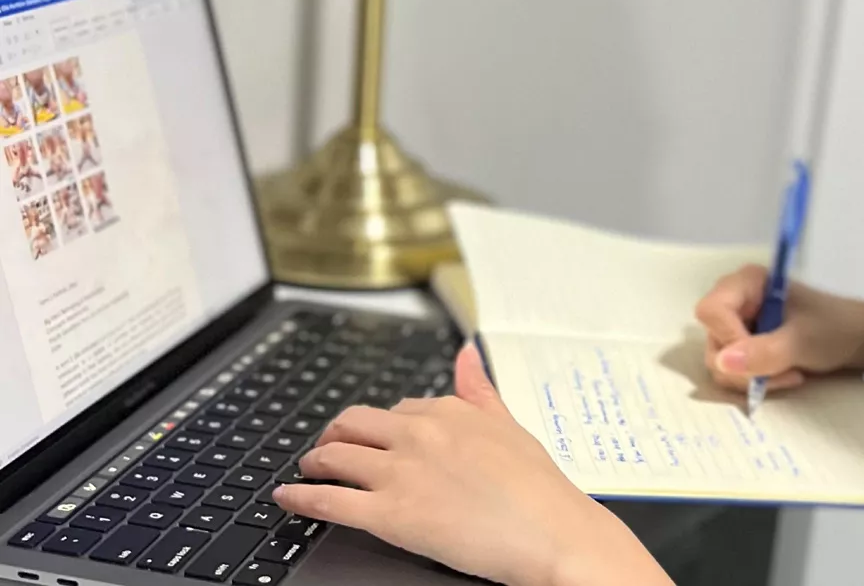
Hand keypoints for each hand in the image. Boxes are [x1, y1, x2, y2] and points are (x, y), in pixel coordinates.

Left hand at [273, 345, 670, 585]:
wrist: (552, 533)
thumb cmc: (540, 490)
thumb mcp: (511, 426)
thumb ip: (480, 390)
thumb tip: (467, 353)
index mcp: (448, 411)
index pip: (396, 409)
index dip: (380, 426)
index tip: (373, 436)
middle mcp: (419, 433)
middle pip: (353, 424)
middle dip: (335, 435)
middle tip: (329, 450)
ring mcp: (401, 472)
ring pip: (334, 456)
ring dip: (313, 462)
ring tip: (307, 471)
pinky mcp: (388, 514)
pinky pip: (328, 500)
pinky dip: (300, 497)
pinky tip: (288, 498)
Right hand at [695, 265, 863, 392]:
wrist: (860, 340)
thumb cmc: (836, 328)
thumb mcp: (802, 341)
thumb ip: (763, 352)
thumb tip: (720, 363)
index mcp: (747, 282)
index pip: (712, 311)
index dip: (729, 339)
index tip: (760, 358)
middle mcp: (736, 300)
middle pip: (713, 340)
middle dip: (744, 366)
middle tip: (779, 372)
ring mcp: (739, 325)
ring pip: (720, 362)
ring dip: (752, 377)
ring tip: (788, 374)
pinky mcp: (745, 346)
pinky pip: (732, 371)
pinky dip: (755, 380)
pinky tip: (785, 375)